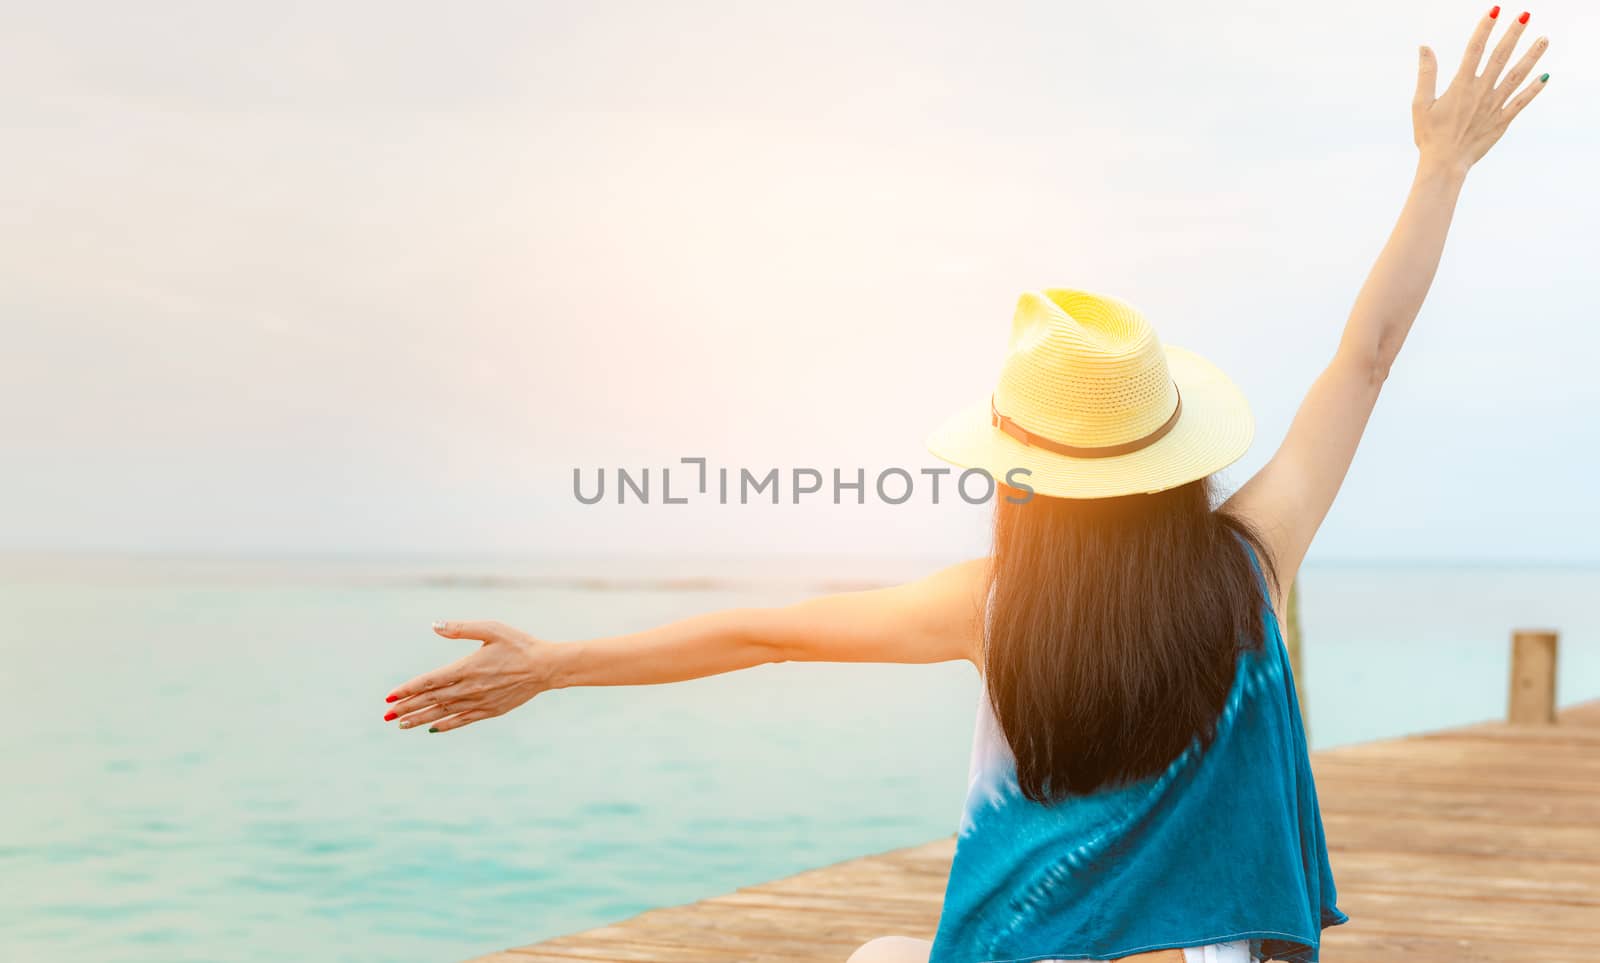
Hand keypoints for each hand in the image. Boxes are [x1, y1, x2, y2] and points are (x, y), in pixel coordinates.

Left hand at [383, 620, 559, 732]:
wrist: (546, 667)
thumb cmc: (519, 644)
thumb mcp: (491, 629)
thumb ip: (461, 629)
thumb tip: (435, 625)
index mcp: (466, 668)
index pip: (429, 681)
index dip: (408, 689)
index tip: (390, 696)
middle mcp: (470, 688)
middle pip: (432, 700)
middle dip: (408, 707)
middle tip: (387, 715)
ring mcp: (479, 702)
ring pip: (444, 713)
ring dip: (421, 719)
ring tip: (401, 725)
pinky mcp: (490, 710)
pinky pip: (463, 720)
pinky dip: (446, 725)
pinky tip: (433, 728)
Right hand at [1414, 8, 1549, 173]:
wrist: (1445, 164)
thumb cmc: (1429, 135)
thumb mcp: (1421, 104)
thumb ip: (1426, 74)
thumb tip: (1424, 48)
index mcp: (1460, 86)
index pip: (1474, 50)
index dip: (1485, 28)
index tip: (1495, 10)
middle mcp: (1481, 92)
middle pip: (1500, 57)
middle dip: (1513, 35)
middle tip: (1525, 16)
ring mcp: (1494, 106)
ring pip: (1517, 76)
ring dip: (1531, 57)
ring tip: (1544, 39)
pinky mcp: (1502, 120)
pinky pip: (1521, 102)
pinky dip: (1534, 89)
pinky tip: (1545, 76)